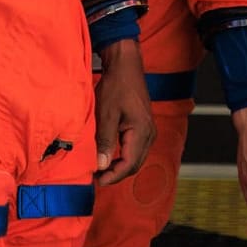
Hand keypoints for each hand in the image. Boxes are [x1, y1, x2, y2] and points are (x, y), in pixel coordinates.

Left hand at [93, 39, 154, 185]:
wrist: (126, 66)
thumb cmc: (116, 86)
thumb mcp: (106, 114)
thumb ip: (105, 141)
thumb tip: (101, 165)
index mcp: (142, 132)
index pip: (129, 164)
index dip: (113, 176)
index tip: (97, 180)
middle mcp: (149, 133)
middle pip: (134, 164)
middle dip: (116, 174)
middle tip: (96, 178)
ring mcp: (148, 130)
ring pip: (135, 158)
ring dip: (119, 166)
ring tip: (100, 169)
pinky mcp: (144, 126)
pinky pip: (135, 149)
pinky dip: (123, 156)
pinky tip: (109, 155)